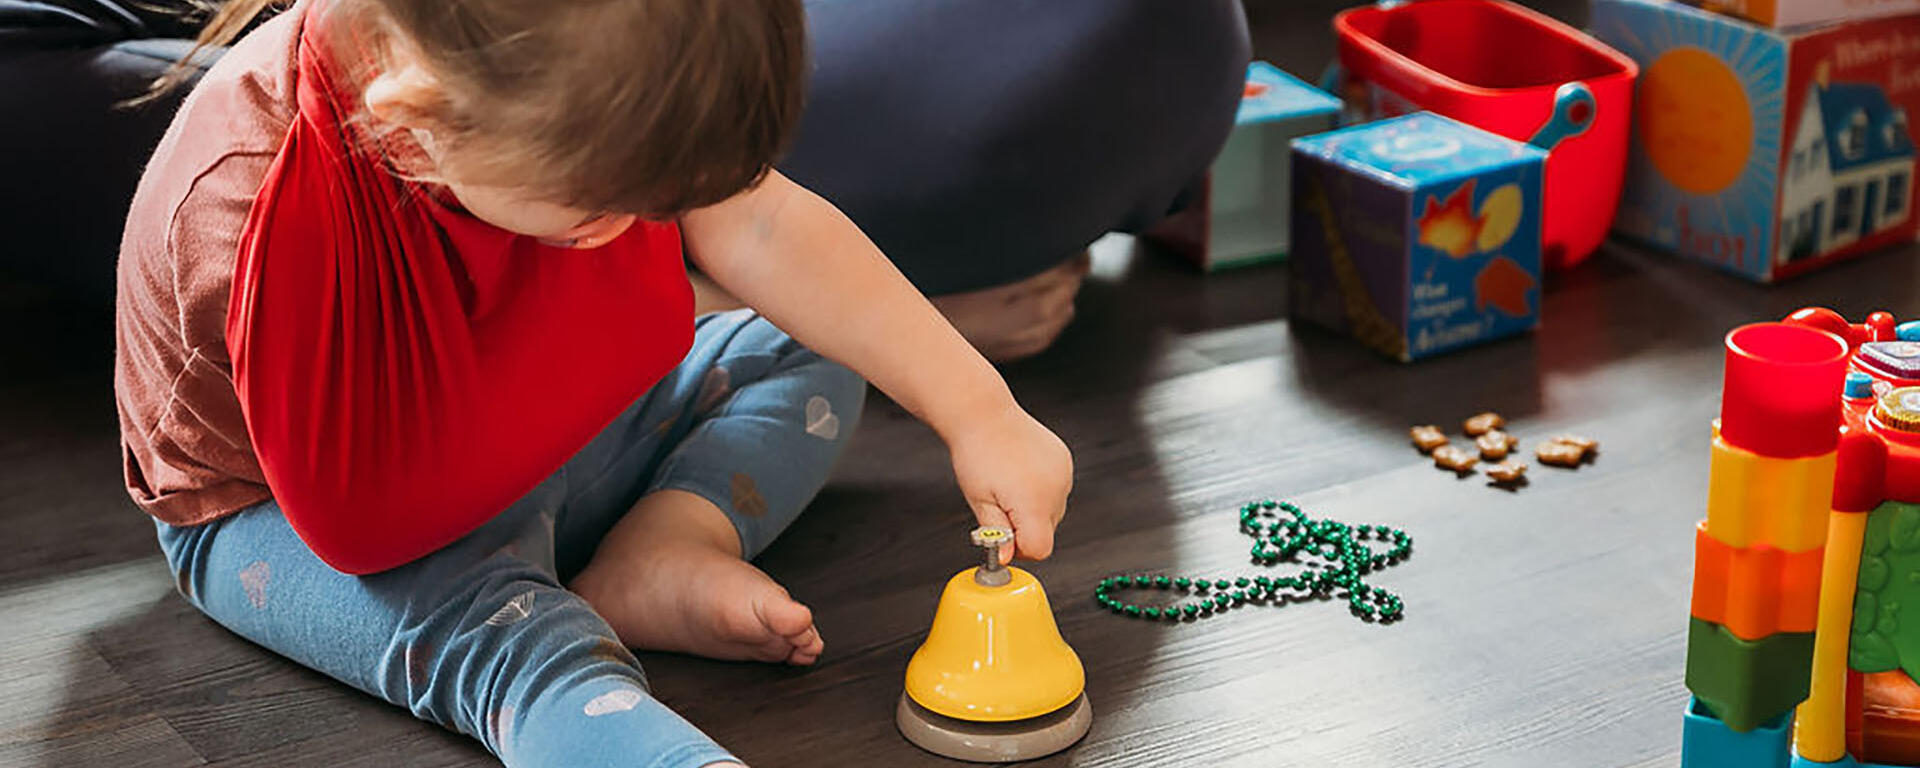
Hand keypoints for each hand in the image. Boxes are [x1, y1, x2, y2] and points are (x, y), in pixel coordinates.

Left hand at [946, 404, 1072, 560]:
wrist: (984, 414)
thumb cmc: (976, 452)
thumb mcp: (980, 501)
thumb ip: (997, 534)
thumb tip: (1006, 558)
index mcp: (1034, 502)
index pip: (1040, 549)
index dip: (1020, 549)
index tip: (1003, 538)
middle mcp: (1056, 489)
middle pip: (1047, 531)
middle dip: (1024, 526)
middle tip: (999, 503)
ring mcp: (1064, 474)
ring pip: (1053, 511)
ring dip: (1033, 507)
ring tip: (1009, 484)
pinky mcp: (1065, 461)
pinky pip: (1057, 489)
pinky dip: (1041, 489)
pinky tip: (1021, 473)